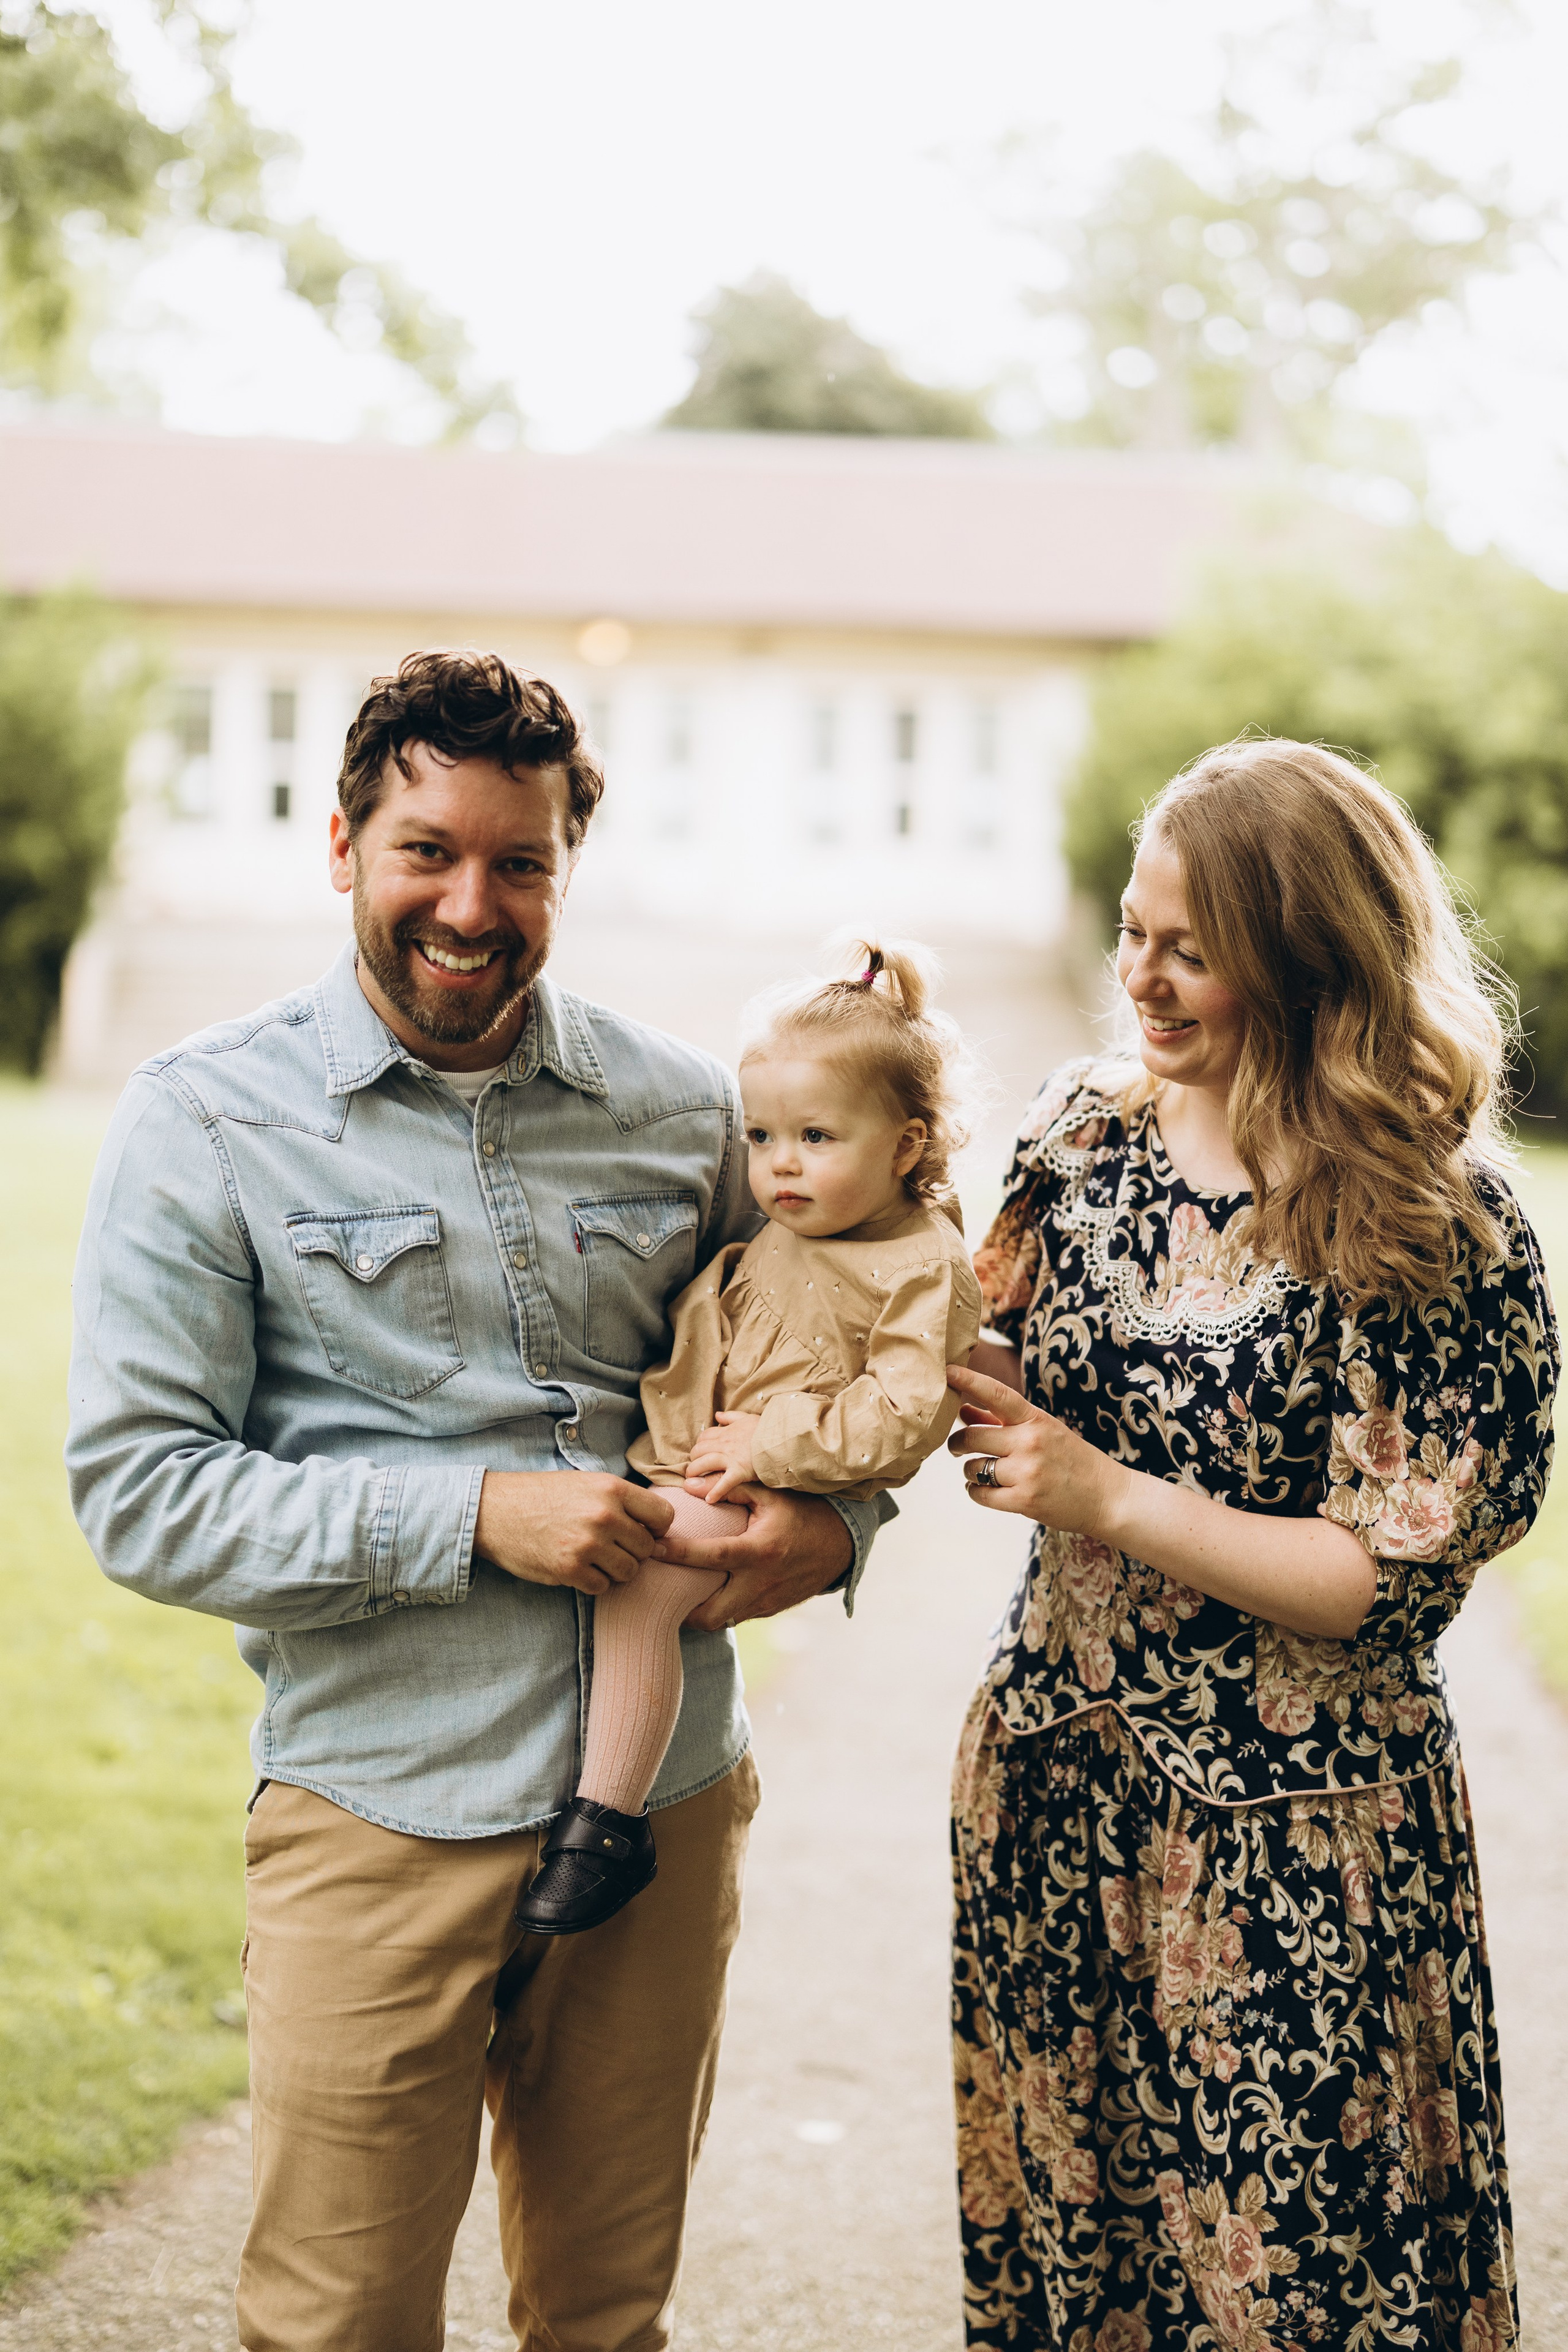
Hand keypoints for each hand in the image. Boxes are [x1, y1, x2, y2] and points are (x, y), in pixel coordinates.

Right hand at [473, 1470, 674, 1597]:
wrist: (495, 1511)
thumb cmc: (543, 1496)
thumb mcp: (586, 1483)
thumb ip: (622, 1502)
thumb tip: (659, 1531)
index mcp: (611, 1488)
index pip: (663, 1516)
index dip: (656, 1528)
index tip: (641, 1531)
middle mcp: (604, 1515)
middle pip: (647, 1548)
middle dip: (633, 1551)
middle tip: (611, 1546)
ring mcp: (587, 1544)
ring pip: (629, 1571)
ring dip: (615, 1569)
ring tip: (594, 1557)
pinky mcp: (569, 1570)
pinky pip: (602, 1586)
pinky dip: (593, 1581)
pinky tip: (578, 1567)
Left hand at [656, 1485, 852, 1629]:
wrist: (841, 1543)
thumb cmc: (802, 1512)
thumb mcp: (771, 1495)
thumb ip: (731, 1488)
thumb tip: (690, 1486)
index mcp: (760, 1551)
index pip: (712, 1556)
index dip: (679, 1554)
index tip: (654, 1548)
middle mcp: (763, 1582)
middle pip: (712, 1613)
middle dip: (684, 1610)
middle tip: (664, 1592)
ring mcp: (768, 1601)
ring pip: (724, 1620)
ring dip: (702, 1612)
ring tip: (682, 1595)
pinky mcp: (773, 1609)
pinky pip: (739, 1616)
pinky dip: (723, 1609)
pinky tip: (711, 1594)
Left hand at [685, 1411, 762, 1504]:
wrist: (782, 1438)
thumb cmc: (767, 1429)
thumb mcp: (748, 1418)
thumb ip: (731, 1417)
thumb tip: (717, 1415)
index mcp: (726, 1432)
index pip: (703, 1437)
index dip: (699, 1446)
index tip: (701, 1454)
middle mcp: (725, 1444)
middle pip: (699, 1450)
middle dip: (694, 1460)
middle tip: (694, 1470)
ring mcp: (731, 1457)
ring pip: (704, 1463)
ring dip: (696, 1473)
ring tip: (692, 1483)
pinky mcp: (740, 1471)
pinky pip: (724, 1482)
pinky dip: (716, 1492)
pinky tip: (710, 1500)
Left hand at [945, 1366, 1131, 1537]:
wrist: (1108, 1497)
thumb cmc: (1072, 1459)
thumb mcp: (1044, 1430)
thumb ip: (1002, 1421)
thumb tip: (963, 1410)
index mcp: (1036, 1419)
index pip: (997, 1394)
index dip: (970, 1380)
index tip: (947, 1371)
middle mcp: (1030, 1442)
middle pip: (972, 1436)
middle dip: (957, 1443)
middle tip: (957, 1447)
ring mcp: (1028, 1472)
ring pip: (973, 1467)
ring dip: (969, 1470)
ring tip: (981, 1471)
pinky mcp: (1025, 1501)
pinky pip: (981, 1494)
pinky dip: (976, 1492)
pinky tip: (983, 1489)